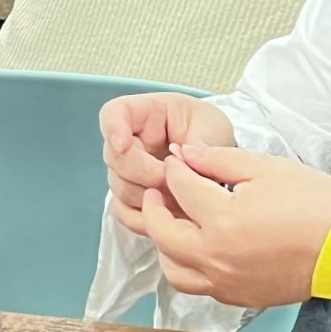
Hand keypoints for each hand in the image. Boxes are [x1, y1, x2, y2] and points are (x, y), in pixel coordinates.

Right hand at [101, 93, 236, 234]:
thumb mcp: (212, 129)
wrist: (216, 158)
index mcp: (145, 113)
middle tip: (178, 180)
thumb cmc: (210, 132)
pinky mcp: (131, 197)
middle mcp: (128, 141)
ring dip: (151, 198)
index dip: (113, 129)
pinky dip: (146, 218)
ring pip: (121, 188)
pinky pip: (125, 212)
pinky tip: (170, 216)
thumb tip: (180, 164)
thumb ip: (198, 145)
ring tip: (184, 199)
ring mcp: (126, 171)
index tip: (124, 145)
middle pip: (116, 159)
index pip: (113, 114)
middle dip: (147, 174)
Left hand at [138, 144, 330, 309]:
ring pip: (172, 268)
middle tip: (157, 190)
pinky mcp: (235, 297)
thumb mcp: (266, 168)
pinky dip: (185, 266)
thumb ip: (218, 159)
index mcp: (222, 219)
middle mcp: (216, 256)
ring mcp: (224, 281)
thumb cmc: (314, 204)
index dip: (175, 169)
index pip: (180, 188)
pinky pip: (195, 286)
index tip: (177, 160)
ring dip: (163, 243)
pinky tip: (194, 248)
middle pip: (162, 232)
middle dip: (154, 206)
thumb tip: (183, 152)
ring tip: (171, 222)